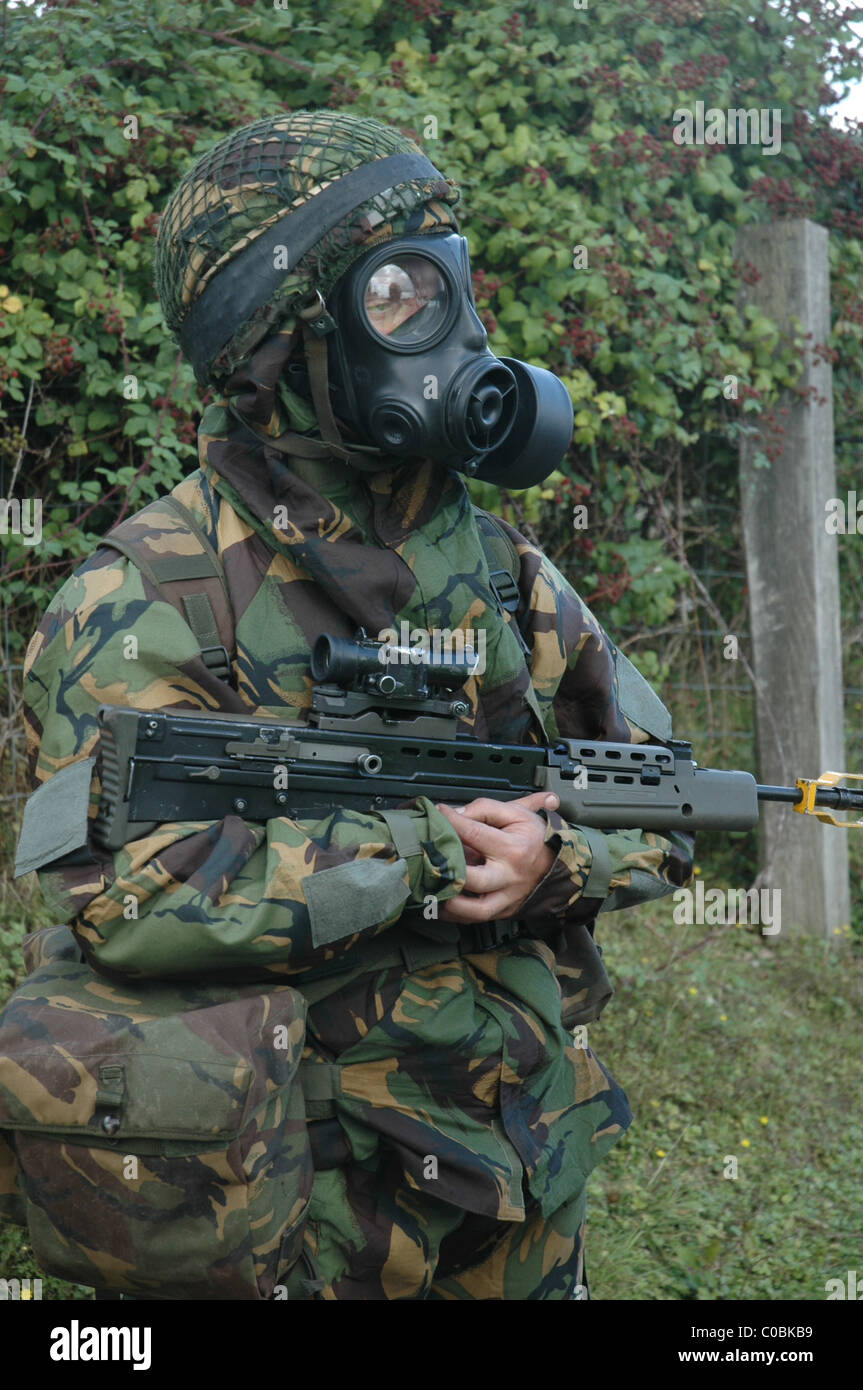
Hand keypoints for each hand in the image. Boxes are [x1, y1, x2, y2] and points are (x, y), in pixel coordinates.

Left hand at [436, 791, 559, 922]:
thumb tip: (455, 814)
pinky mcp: (505, 909)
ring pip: (476, 909)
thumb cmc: (534, 835)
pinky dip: (456, 915)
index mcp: (514, 848)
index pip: (474, 834)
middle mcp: (510, 875)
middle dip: (447, 870)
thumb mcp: (516, 812)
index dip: (450, 822)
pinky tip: (441, 904)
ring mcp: (508, 896)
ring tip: (431, 890)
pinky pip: (477, 918)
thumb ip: (485, 809)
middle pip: (473, 879)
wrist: (559, 861)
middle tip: (428, 859)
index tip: (436, 813)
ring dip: (450, 903)